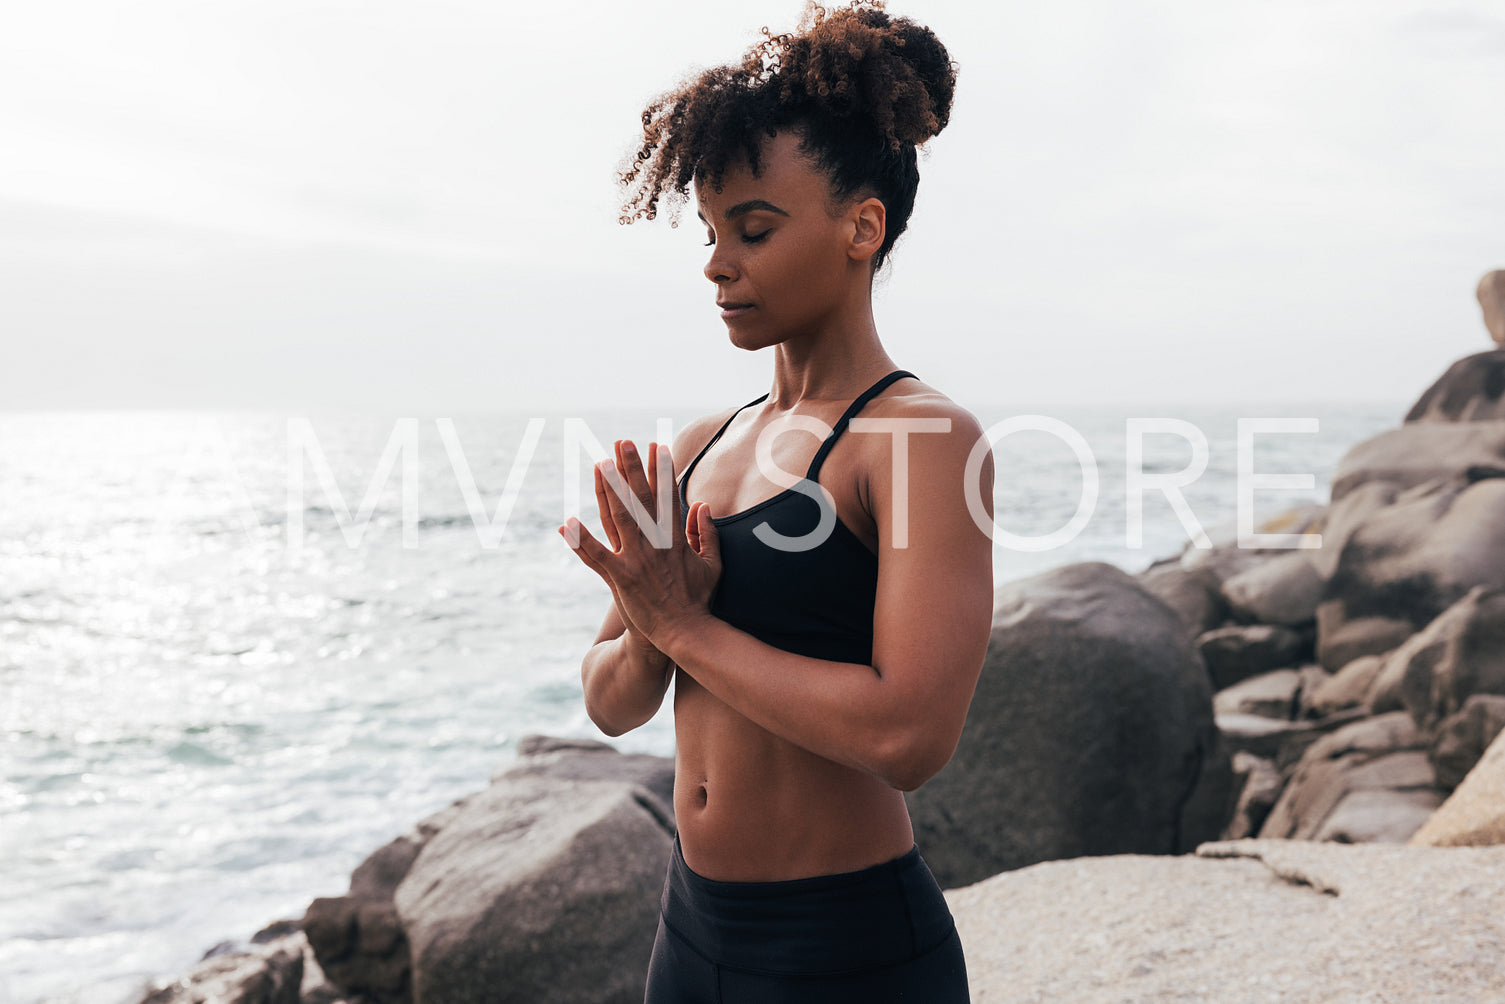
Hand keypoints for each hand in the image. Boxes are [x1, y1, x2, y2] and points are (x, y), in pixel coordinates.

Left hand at [559, 439, 722, 651]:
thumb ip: (707, 533)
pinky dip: (581, 541)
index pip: (667, 496)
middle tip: (623, 442)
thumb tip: (702, 505)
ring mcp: (637, 560)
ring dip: (609, 490)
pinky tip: (567, 524)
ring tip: (600, 464)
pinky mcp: (621, 578)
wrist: (686, 633)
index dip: (661, 470)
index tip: (657, 446)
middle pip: (641, 499)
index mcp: (676, 539)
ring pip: (619, 517)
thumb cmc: (699, 600)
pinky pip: (596, 556)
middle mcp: (656, 544)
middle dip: (632, 468)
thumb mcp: (712, 564)